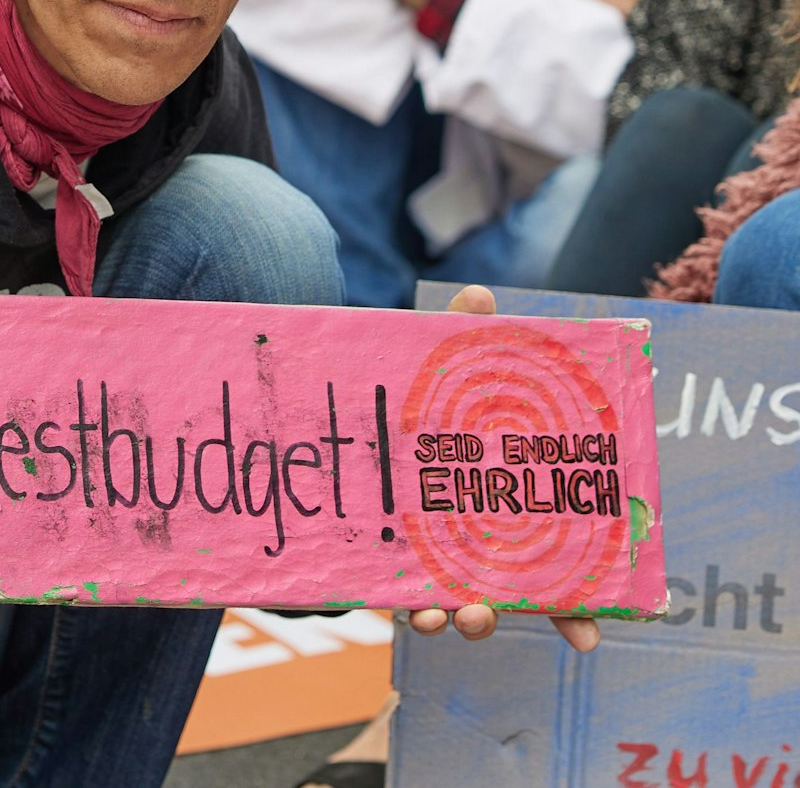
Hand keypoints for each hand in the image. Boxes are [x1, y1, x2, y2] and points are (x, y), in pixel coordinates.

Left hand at [403, 285, 599, 653]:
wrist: (342, 426)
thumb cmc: (414, 405)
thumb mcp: (435, 371)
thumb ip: (460, 339)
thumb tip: (480, 295)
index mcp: (507, 505)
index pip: (555, 564)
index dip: (575, 605)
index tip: (589, 635)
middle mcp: (475, 541)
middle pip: (511, 596)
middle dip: (519, 617)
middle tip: (514, 620)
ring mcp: (430, 557)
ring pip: (455, 606)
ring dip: (461, 620)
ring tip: (454, 618)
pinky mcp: (386, 565)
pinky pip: (402, 602)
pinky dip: (411, 612)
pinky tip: (411, 613)